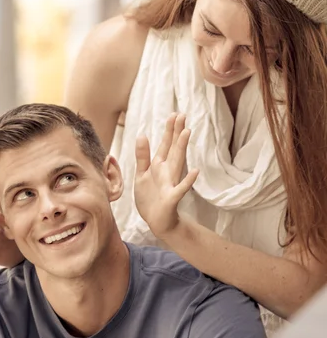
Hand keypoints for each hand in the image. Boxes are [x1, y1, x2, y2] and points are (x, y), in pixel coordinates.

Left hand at [134, 113, 198, 237]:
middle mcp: (167, 172)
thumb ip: (142, 156)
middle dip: (176, 132)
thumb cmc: (150, 198)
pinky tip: (195, 171)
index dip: (169, 130)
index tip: (174, 114)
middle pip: (173, 149)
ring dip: (181, 148)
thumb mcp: (142, 175)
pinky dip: (187, 181)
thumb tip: (142, 135)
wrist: (157, 222)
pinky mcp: (171, 198)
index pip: (165, 145)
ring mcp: (171, 184)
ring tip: (187, 132)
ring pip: (177, 163)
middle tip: (182, 115)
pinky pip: (180, 189)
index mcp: (158, 166)